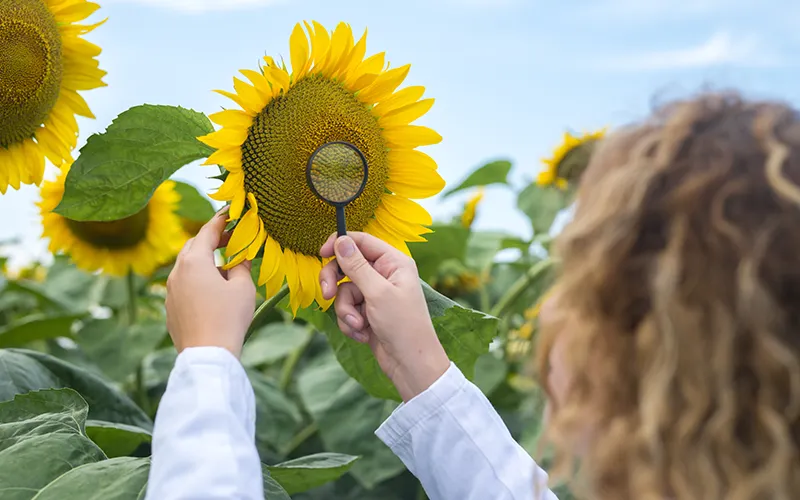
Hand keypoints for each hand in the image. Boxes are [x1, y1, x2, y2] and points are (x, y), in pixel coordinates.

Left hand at [166, 208, 255, 357]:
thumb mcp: (243, 288)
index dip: (220, 220)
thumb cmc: (228, 318)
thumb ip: (242, 267)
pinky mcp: (170, 308)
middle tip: (230, 239)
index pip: (207, 231)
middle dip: (210, 239)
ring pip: (186, 267)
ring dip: (204, 261)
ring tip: (224, 267)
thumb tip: (240, 259)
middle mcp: (177, 272)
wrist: (207, 354)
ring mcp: (170, 291)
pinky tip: (212, 291)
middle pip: (193, 246)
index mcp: (194, 261)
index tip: (229, 212)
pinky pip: (183, 285)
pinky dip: (197, 280)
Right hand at [319, 232, 449, 401]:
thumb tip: (341, 240)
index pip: (361, 241)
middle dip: (335, 283)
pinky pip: (347, 310)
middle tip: (327, 295)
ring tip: (359, 325)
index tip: (321, 254)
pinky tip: (364, 335)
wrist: (410, 364)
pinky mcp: (368, 312)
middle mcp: (384, 275)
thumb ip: (356, 265)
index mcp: (393, 263)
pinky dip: (351, 323)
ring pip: (344, 292)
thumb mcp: (377, 292)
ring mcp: (375, 295)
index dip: (340, 244)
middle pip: (346, 266)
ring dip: (346, 311)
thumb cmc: (403, 326)